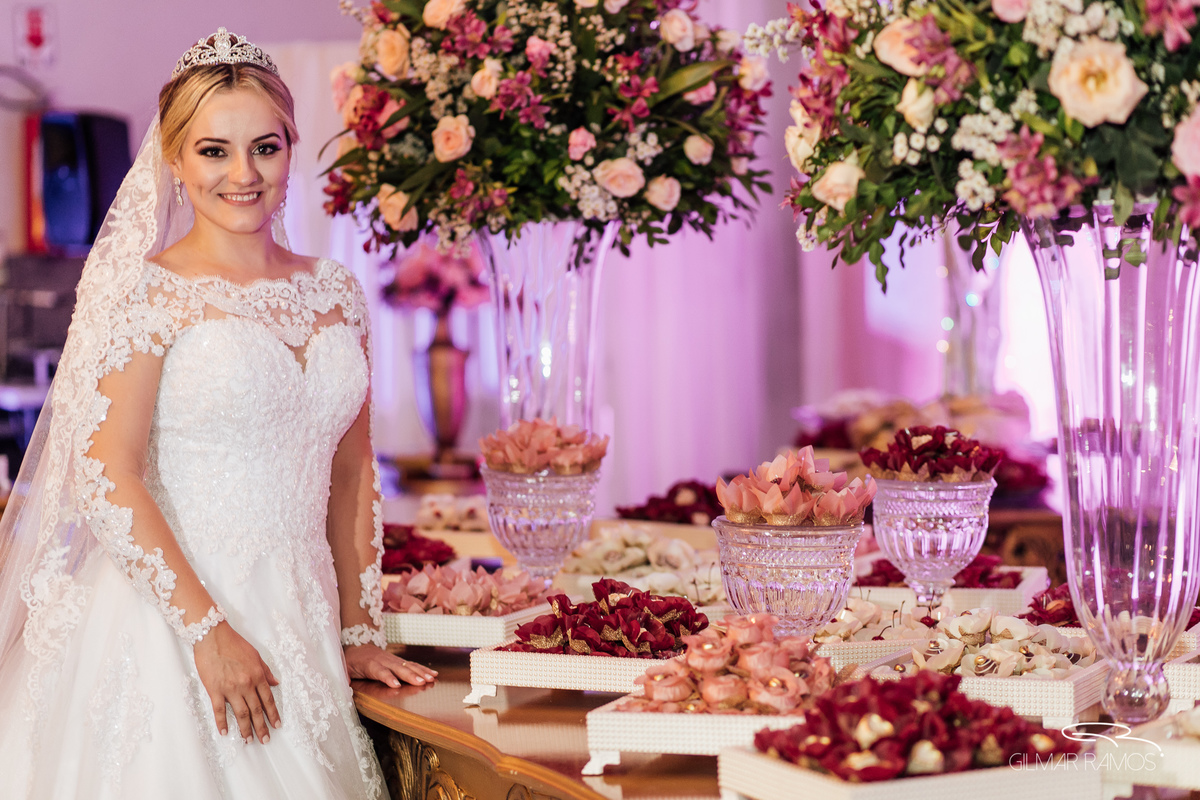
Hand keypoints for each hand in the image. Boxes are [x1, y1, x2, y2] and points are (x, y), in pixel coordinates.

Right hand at [193, 621, 280, 743]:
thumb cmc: (234, 644)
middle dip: (262, 727)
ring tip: (249, 741)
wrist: (212, 637)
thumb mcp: (256, 655)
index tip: (277, 725)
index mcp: (257, 675)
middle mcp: (246, 684)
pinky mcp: (214, 690)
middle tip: (265, 740)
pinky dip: (222, 723)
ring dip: (246, 729)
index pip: (268, 699)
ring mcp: (230, 688)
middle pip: (256, 710)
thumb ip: (266, 671)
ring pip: (240, 713)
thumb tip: (276, 683)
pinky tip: (226, 732)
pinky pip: (219, 710)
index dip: (273, 714)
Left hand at [344, 643, 437, 686]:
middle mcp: (383, 660)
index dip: (388, 677)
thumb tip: (343, 684)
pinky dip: (423, 669)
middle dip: (410, 675)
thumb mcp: (342, 669)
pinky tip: (434, 674)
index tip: (396, 684)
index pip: (380, 671)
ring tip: (431, 679)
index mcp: (369, 664)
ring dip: (421, 672)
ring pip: (408, 666)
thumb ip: (344, 677)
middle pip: (398, 668)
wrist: (356, 645)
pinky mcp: (398, 660)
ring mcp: (392, 659)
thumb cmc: (349, 662)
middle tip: (421, 683)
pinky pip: (412, 665)